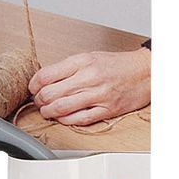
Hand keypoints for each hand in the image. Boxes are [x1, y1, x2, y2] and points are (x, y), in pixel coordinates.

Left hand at [28, 48, 151, 125]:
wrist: (144, 72)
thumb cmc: (117, 65)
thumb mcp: (90, 57)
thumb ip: (68, 68)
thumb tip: (46, 80)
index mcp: (83, 61)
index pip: (47, 74)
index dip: (34, 84)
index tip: (33, 88)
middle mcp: (89, 77)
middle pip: (51, 93)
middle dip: (39, 100)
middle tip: (39, 101)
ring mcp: (98, 95)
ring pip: (62, 108)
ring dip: (48, 112)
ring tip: (47, 111)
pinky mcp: (107, 110)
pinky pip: (79, 119)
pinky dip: (65, 120)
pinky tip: (62, 118)